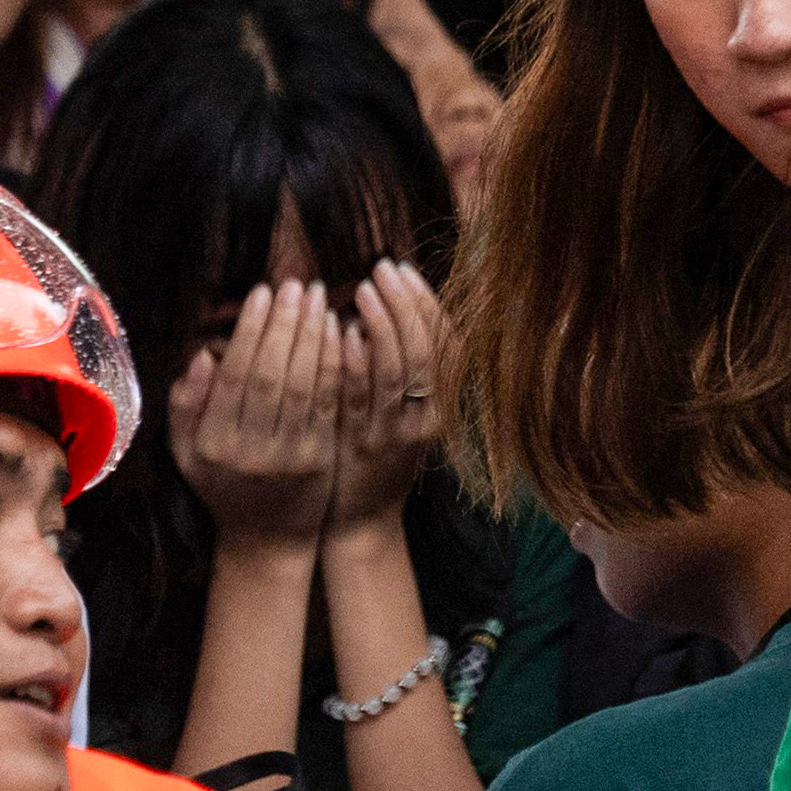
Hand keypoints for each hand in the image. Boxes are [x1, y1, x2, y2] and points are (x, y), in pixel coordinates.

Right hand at [175, 282, 344, 546]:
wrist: (266, 540)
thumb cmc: (223, 486)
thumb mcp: (186, 452)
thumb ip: (185, 404)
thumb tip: (203, 354)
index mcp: (211, 444)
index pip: (235, 375)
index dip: (251, 331)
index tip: (263, 293)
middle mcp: (249, 451)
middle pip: (271, 375)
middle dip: (285, 324)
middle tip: (297, 284)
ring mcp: (288, 458)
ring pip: (303, 386)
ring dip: (313, 336)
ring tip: (319, 297)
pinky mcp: (320, 460)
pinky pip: (328, 404)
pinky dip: (334, 365)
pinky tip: (339, 333)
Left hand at [326, 261, 445, 535]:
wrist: (361, 523)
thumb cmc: (375, 459)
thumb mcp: (400, 413)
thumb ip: (398, 368)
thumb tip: (384, 305)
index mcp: (441, 407)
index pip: (448, 345)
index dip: (428, 304)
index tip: (405, 270)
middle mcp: (426, 420)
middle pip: (426, 351)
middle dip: (405, 303)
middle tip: (383, 267)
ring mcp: (395, 434)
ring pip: (397, 371)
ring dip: (381, 324)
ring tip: (362, 288)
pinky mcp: (362, 446)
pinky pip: (361, 398)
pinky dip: (355, 362)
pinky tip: (343, 334)